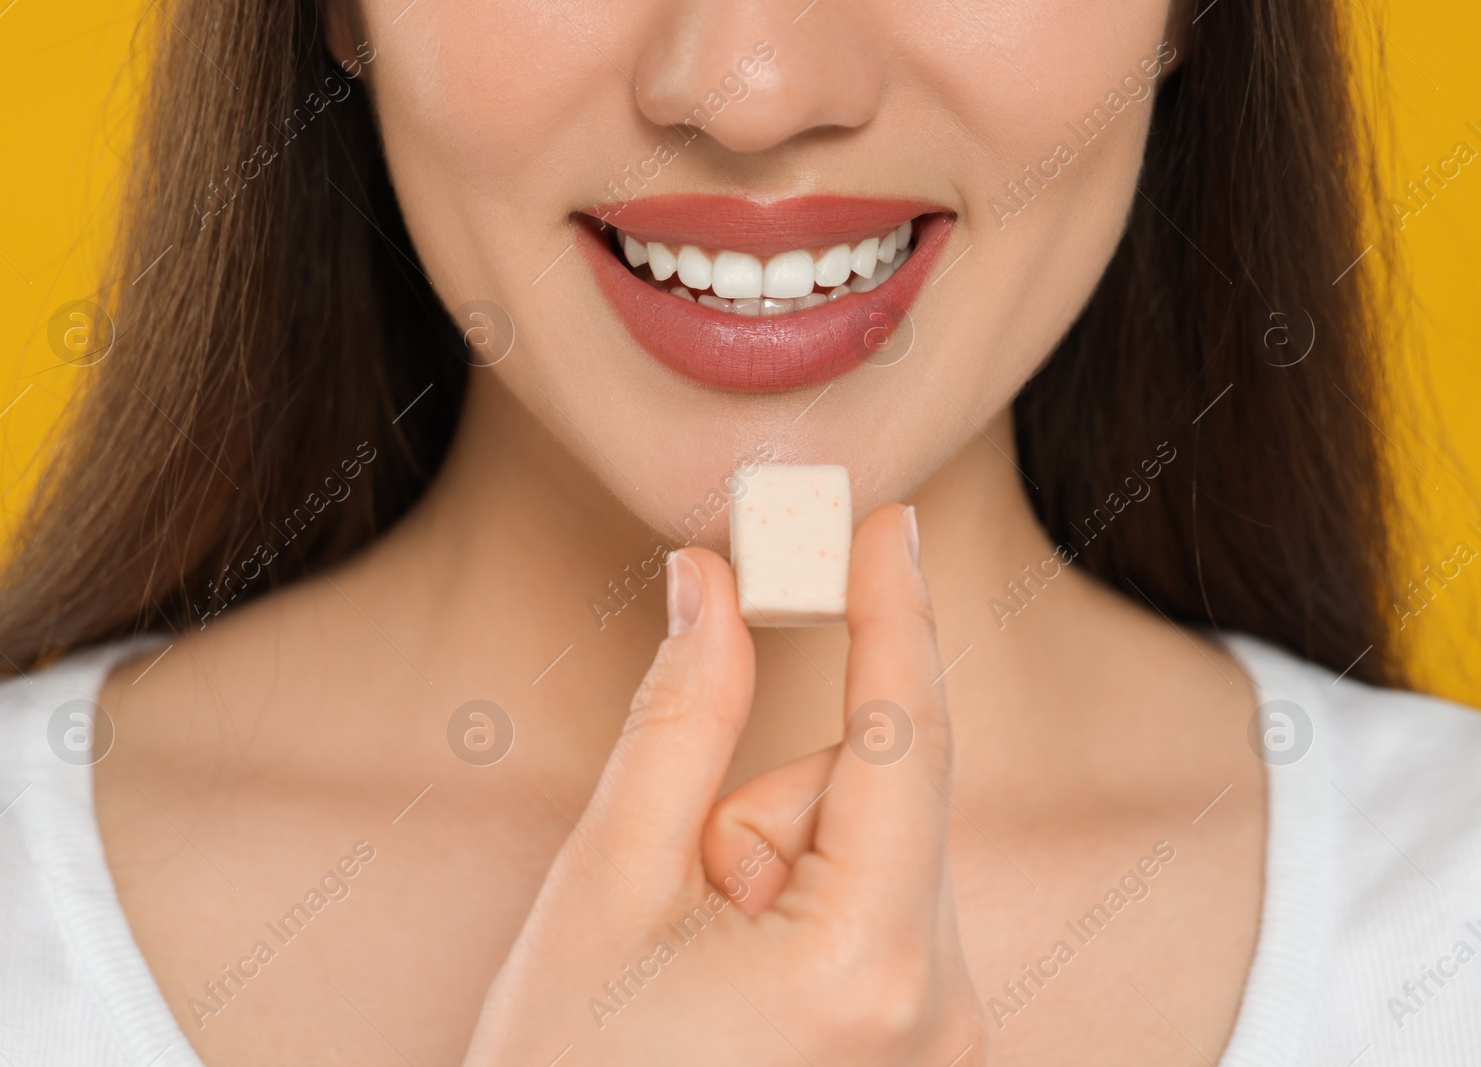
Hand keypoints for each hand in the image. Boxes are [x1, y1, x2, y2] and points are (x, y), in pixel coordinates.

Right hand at [462, 505, 985, 1065]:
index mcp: (868, 967)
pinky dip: (813, 915)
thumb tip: (710, 582)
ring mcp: (946, 1049)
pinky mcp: (930, 1058)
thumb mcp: (604, 888)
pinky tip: (738, 995)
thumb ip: (676, 719)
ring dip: (780, 871)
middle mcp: (944, 1015)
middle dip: (771, 811)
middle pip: (874, 802)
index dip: (892, 611)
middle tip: (678, 903)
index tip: (886, 518)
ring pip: (875, 859)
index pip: (903, 737)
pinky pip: (884, 918)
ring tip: (696, 973)